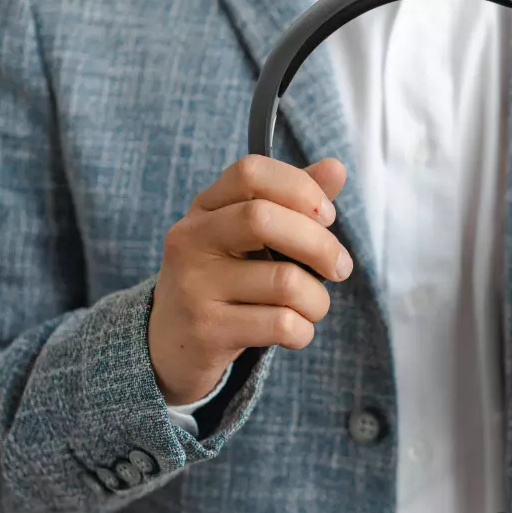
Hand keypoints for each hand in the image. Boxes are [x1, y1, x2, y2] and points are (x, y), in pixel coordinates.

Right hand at [148, 155, 351, 404]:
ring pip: (285, 282)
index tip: (327, 216)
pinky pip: (281, 324)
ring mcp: (194, 286)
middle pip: (263, 219)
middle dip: (321, 245)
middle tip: (340, 268)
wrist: (170, 345)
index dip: (300, 188)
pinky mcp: (207, 331)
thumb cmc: (225, 281)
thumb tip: (336, 167)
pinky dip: (304, 331)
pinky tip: (294, 331)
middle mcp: (192, 240)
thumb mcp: (249, 237)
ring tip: (312, 307)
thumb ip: (293, 201)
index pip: (250, 172)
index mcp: (205, 208)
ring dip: (318, 300)